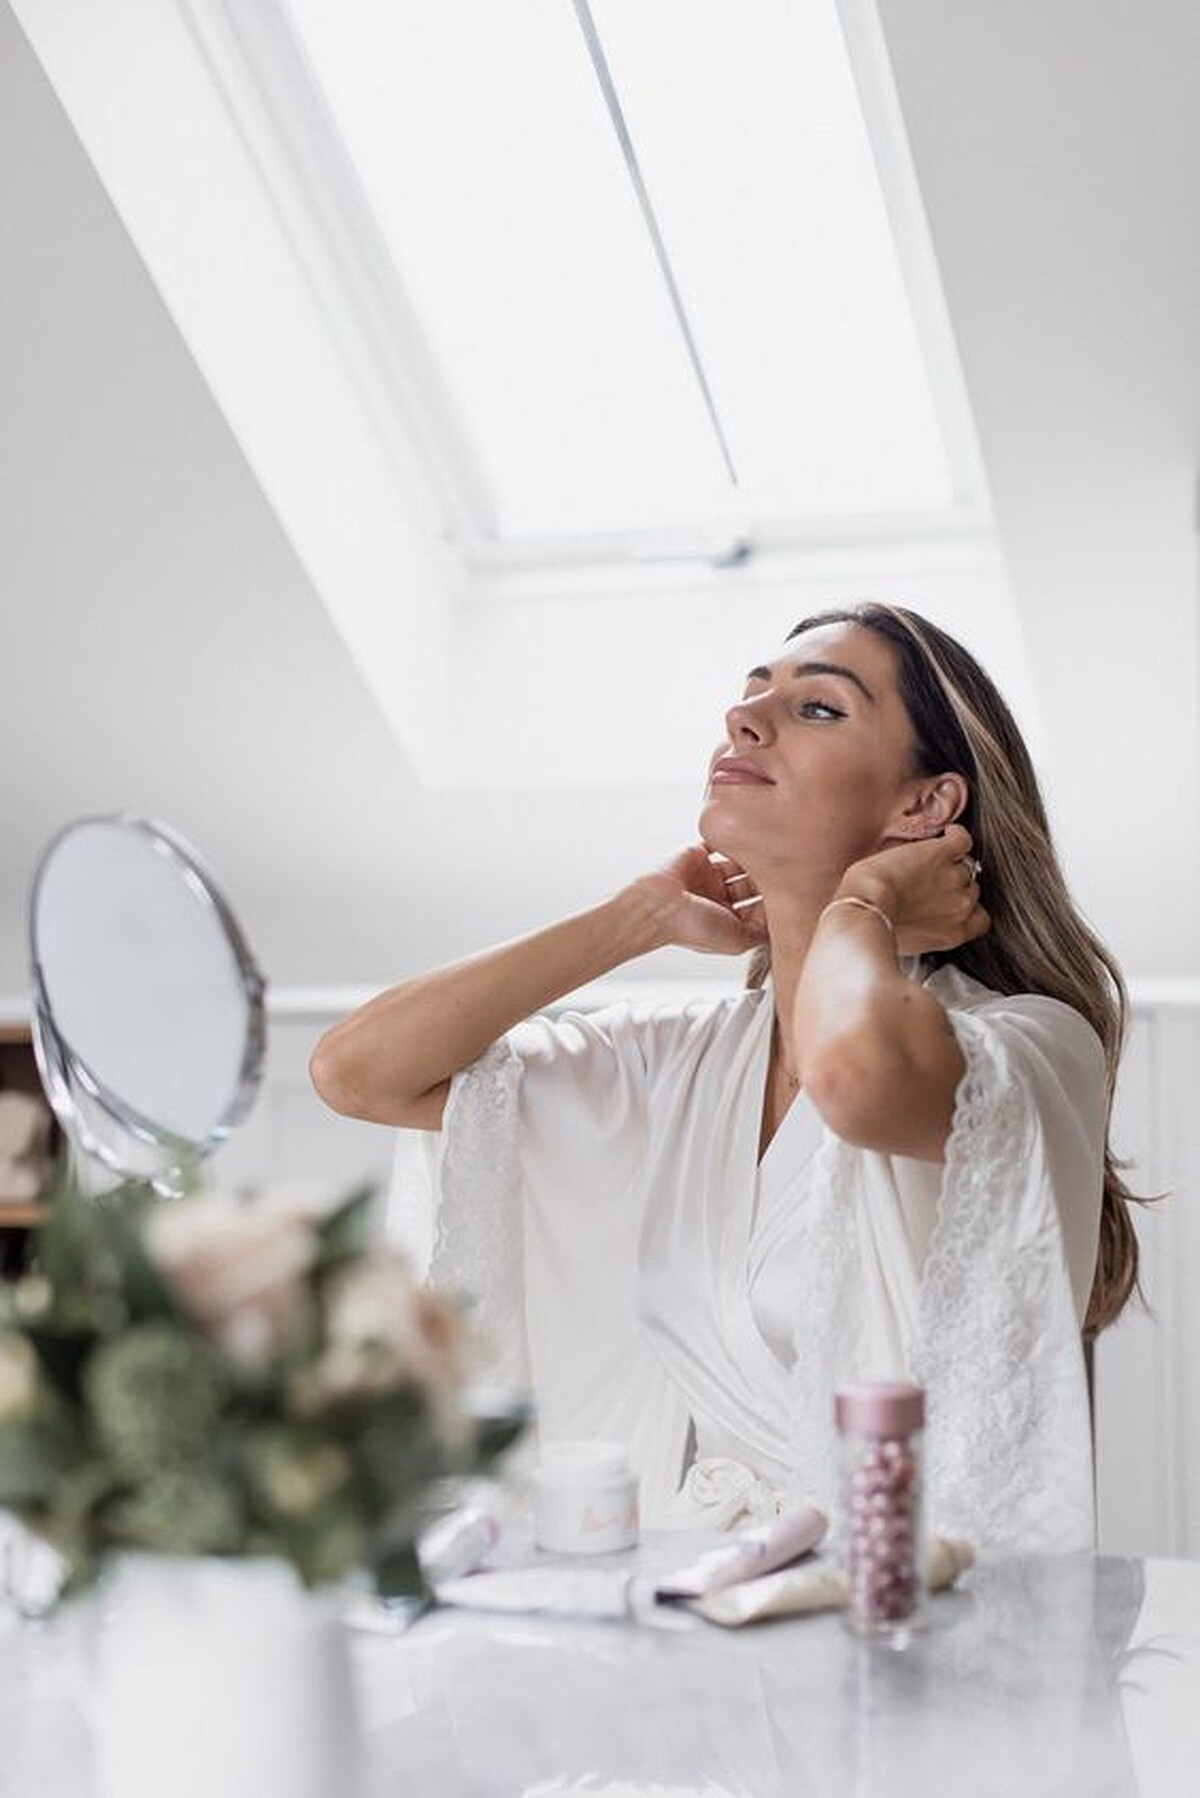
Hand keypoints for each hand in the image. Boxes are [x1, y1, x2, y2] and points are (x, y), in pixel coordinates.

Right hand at [628, 845, 768, 955]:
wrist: (658, 906)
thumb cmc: (689, 927)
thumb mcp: (737, 941)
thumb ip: (761, 933)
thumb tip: (781, 923)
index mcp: (726, 920)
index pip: (758, 908)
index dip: (774, 900)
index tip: (791, 889)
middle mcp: (717, 899)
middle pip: (750, 884)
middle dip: (765, 876)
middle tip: (782, 866)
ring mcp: (707, 877)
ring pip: (738, 863)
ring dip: (750, 857)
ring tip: (764, 851)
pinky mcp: (695, 856)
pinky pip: (716, 844)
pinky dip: (727, 839)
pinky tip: (739, 837)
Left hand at [837, 824, 988, 956]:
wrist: (867, 907)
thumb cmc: (876, 924)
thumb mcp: (910, 940)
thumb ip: (929, 930)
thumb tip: (922, 921)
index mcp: (954, 933)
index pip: (980, 920)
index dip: (968, 909)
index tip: (953, 903)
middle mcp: (960, 907)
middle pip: (970, 890)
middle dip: (950, 886)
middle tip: (928, 881)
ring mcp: (954, 878)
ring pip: (965, 866)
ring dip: (949, 862)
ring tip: (930, 861)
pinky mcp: (942, 854)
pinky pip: (963, 839)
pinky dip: (956, 834)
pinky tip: (947, 834)